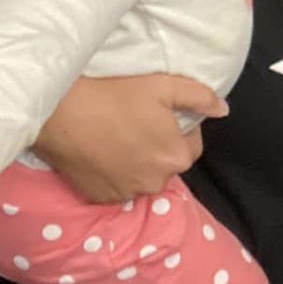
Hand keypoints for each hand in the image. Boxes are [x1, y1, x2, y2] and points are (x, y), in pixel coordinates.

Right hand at [32, 74, 226, 202]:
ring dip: (137, 161)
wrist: (59, 113)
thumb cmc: (114, 95)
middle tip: (137, 121)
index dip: (180, 129)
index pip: (191, 147)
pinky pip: (117, 186)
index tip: (162, 114)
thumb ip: (200, 98)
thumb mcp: (164, 86)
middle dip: (158, 146)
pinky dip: (114, 173)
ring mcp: (125, 193)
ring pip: (142, 177)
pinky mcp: (99, 197)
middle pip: (166, 164)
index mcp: (175, 158)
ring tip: (118, 135)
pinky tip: (102, 150)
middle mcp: (155, 183)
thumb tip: (223, 110)